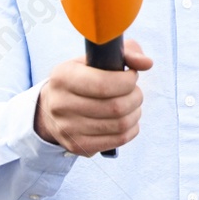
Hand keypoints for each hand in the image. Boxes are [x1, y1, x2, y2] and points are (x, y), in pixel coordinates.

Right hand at [34, 40, 154, 156]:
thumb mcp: (96, 58)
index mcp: (63, 77)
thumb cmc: (83, 77)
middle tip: (135, 91)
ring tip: (133, 104)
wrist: (52, 107)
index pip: (104, 84)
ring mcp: (67, 129)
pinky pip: (118, 140)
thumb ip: (126, 53)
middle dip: (135, 97)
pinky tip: (128, 119)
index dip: (127, 81)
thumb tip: (146, 63)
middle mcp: (60, 104)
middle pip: (116, 107)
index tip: (132, 75)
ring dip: (135, 113)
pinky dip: (132, 128)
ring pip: (120, 125)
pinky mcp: (77, 146)